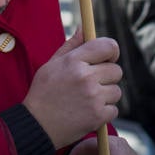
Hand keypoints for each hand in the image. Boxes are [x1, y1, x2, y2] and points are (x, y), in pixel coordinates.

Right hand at [23, 31, 121, 149]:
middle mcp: (86, 77)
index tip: (108, 57)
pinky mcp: (98, 116)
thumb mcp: (52, 64)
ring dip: (106, 95)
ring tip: (88, 98)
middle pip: (116, 70)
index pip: (108, 46)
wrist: (37, 125)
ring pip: (116, 91)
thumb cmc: (43, 92)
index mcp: (74, 61)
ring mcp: (93, 97)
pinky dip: (104, 111)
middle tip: (93, 82)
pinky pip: (114, 109)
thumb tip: (84, 28)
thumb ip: (71, 45)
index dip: (111, 51)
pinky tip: (89, 111)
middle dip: (107, 75)